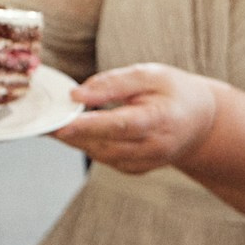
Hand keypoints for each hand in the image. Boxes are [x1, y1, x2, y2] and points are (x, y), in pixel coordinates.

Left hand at [51, 64, 218, 174]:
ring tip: (52, 123)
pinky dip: (88, 145)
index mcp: (160, 120)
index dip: (90, 126)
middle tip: (43, 120)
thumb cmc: (175, 92)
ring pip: (101, 154)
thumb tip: (77, 95)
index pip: (120, 125)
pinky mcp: (137, 169)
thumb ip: (114, 83)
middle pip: (105, 143)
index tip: (62, 123)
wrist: (201, 121)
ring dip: (75, 140)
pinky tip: (73, 132)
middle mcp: (154, 147)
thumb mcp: (150, 75)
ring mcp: (146, 162)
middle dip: (71, 133)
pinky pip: (106, 159)